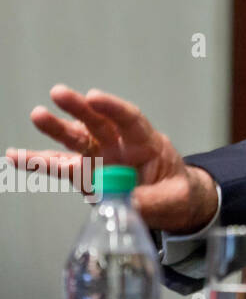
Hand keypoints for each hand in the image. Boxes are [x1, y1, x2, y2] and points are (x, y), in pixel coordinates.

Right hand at [6, 84, 218, 232]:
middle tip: (59, 94)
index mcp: (147, 145)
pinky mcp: (87, 174)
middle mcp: (121, 146)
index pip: (130, 120)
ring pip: (77, 139)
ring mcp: (102, 158)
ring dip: (57, 128)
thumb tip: (124, 202)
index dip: (112, 107)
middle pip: (99, 123)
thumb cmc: (176, 194)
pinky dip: (39, 162)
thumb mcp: (173, 200)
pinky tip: (16, 156)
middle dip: (79, 109)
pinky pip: (62, 167)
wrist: (172, 204)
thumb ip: (148, 201)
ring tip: (38, 115)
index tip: (93, 96)